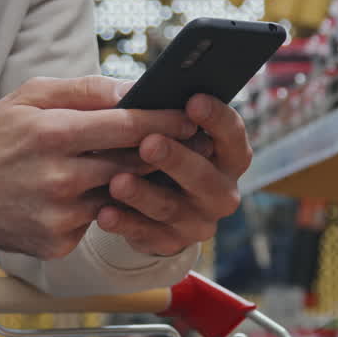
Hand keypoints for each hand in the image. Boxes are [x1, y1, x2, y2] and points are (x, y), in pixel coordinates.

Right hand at [0, 76, 196, 258]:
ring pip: (121, 195)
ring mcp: (59, 215)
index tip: (192, 116)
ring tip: (152, 165)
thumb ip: (85, 90)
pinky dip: (103, 207)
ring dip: (139, 181)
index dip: (166, 121)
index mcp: (53, 134)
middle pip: (134, 164)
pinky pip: (97, 221)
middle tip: (190, 142)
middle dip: (164, 152)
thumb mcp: (30, 96)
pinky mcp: (57, 243)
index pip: (128, 126)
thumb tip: (136, 88)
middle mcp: (59, 178)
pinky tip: (100, 195)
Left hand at [96, 94, 251, 255]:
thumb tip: (134, 93)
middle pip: (203, 176)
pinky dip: (124, 223)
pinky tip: (104, 213)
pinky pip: (146, 234)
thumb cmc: (162, 155)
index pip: (233, 135)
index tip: (193, 100)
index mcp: (229, 156)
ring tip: (117, 182)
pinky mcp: (171, 242)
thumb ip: (162, 116)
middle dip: (176, 158)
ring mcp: (199, 221)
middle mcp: (222, 191)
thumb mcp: (170, 134)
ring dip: (143, 194)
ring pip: (170, 207)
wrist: (153, 208)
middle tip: (149, 142)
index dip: (217, 118)